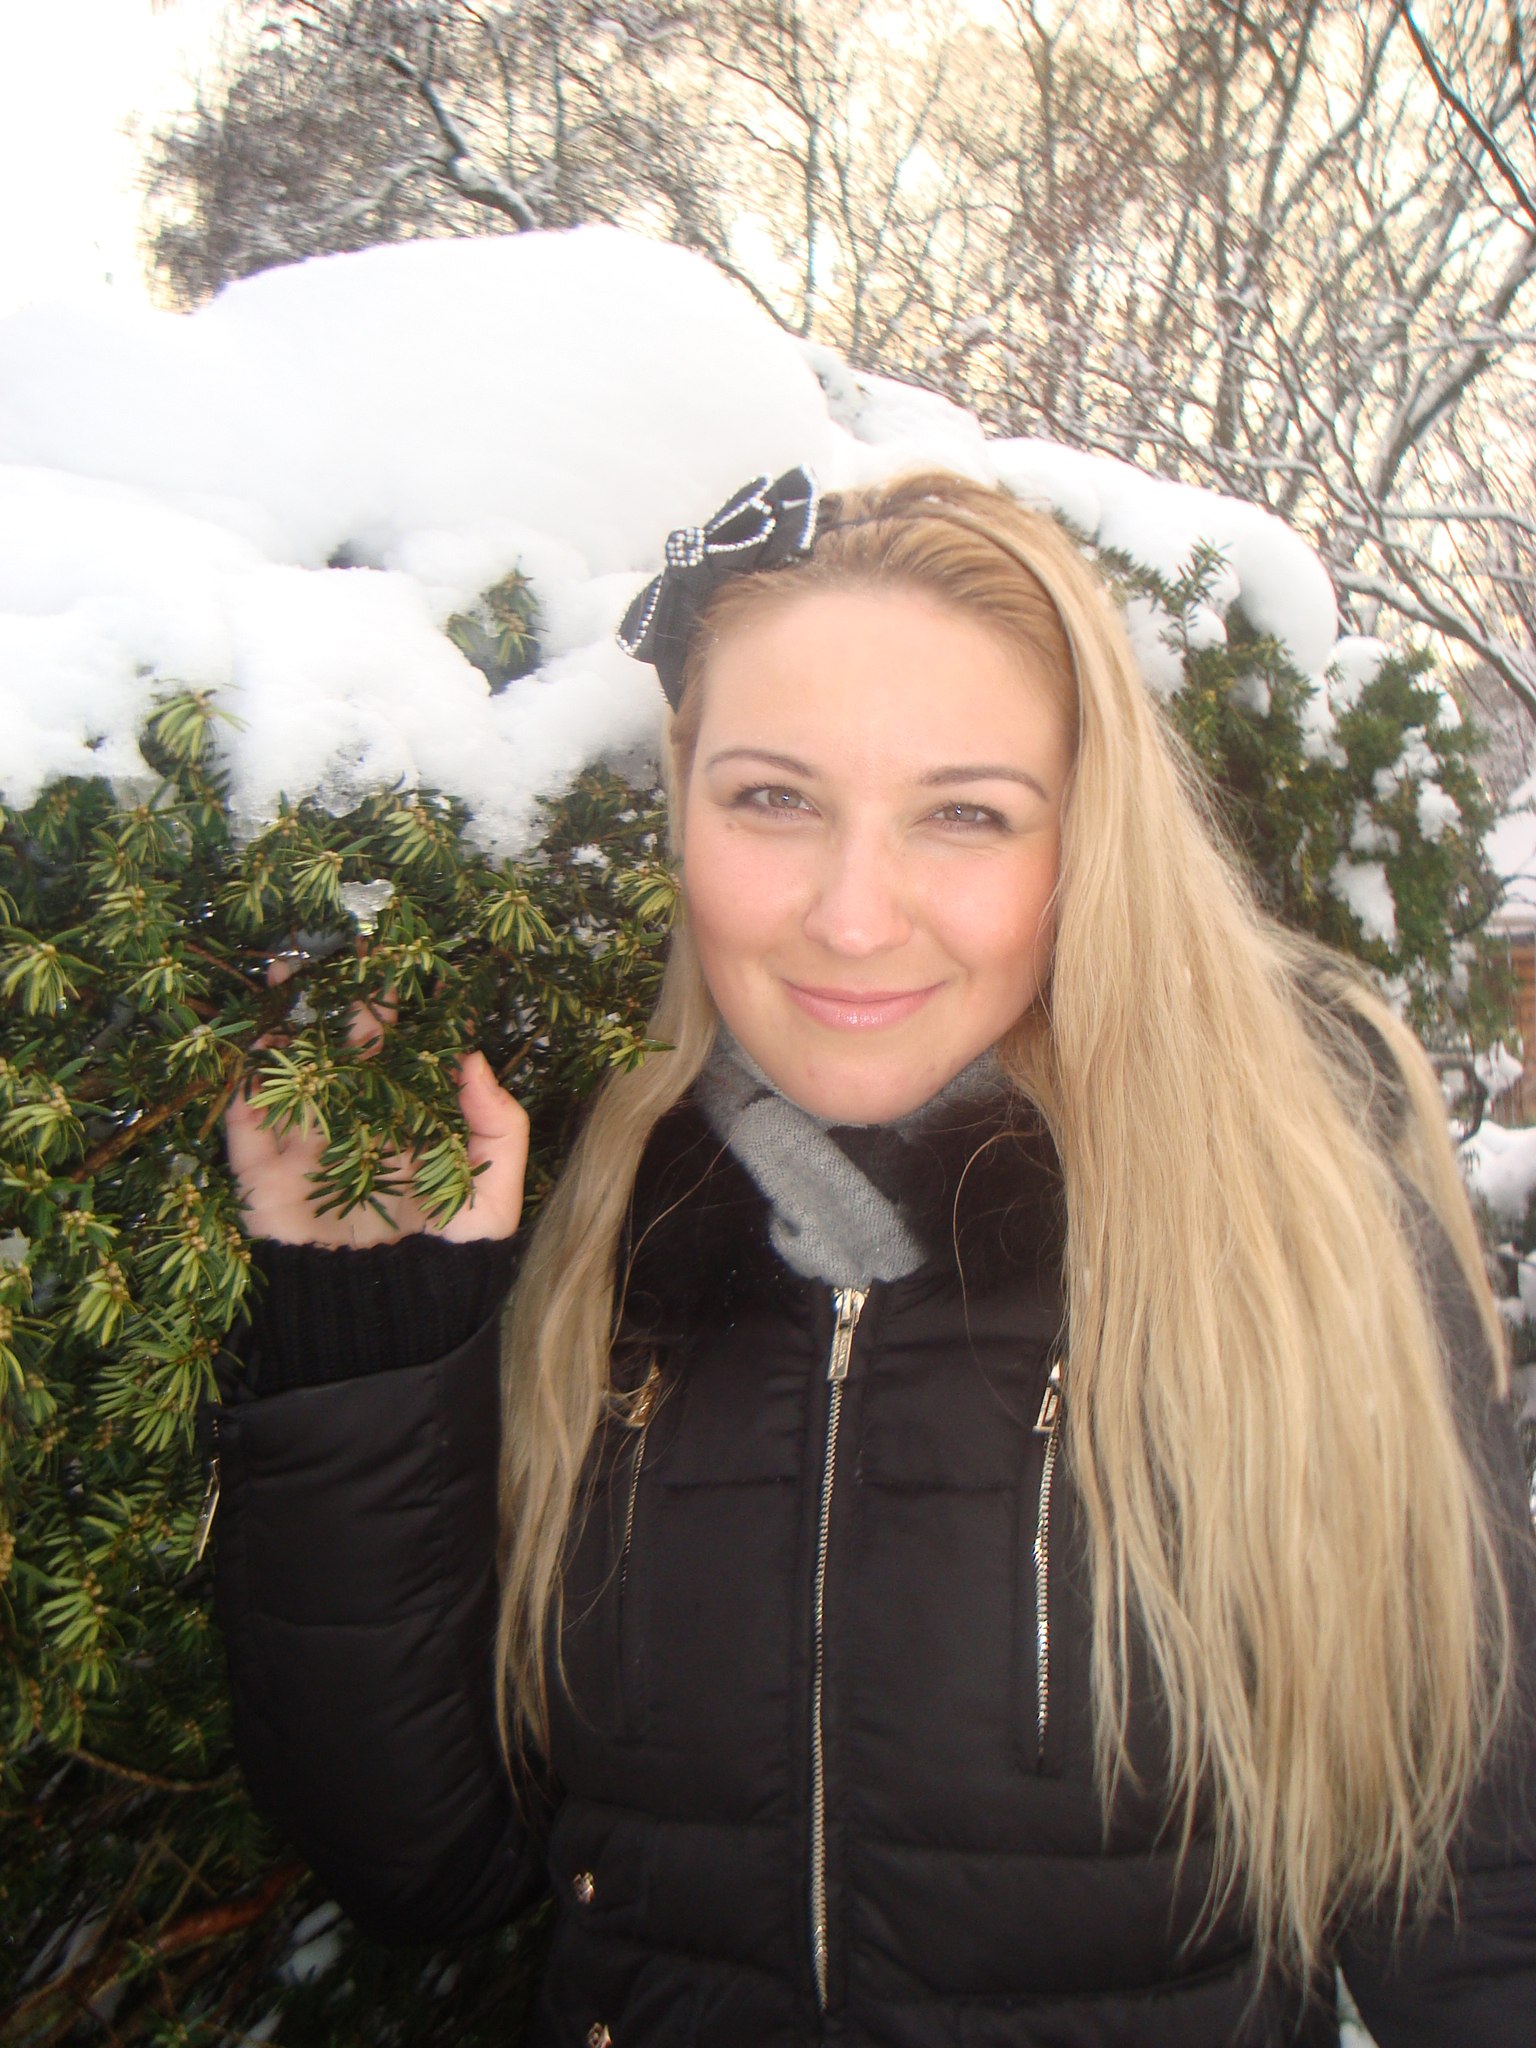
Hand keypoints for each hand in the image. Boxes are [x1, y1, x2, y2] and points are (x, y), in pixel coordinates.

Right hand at [224, 967, 528, 1246]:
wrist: (381, 1332)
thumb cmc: (447, 1265)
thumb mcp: (491, 1199)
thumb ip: (498, 1129)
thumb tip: (471, 1056)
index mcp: (408, 1128)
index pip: (402, 1057)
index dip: (400, 1010)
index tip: (401, 960)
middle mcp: (355, 1129)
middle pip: (344, 1052)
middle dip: (340, 1000)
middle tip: (342, 949)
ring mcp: (305, 1149)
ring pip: (292, 1073)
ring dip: (287, 1024)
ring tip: (288, 974)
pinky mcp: (261, 1178)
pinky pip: (245, 1122)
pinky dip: (245, 1082)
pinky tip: (254, 1040)